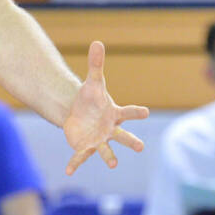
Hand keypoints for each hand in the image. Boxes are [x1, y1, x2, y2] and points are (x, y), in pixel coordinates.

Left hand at [62, 41, 148, 174]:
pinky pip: (81, 157)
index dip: (137, 112)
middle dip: (131, 142)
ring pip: (106, 149)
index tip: (146, 112)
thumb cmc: (90, 99)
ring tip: (113, 164)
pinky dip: (74, 164)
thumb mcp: (92, 82)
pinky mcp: (85, 147)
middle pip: (123, 136)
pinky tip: (68, 171)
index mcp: (114, 114)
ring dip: (109, 156)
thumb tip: (97, 42)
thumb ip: (96, 65)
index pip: (128, 112)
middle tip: (140, 147)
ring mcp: (99, 140)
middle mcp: (110, 130)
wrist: (79, 113)